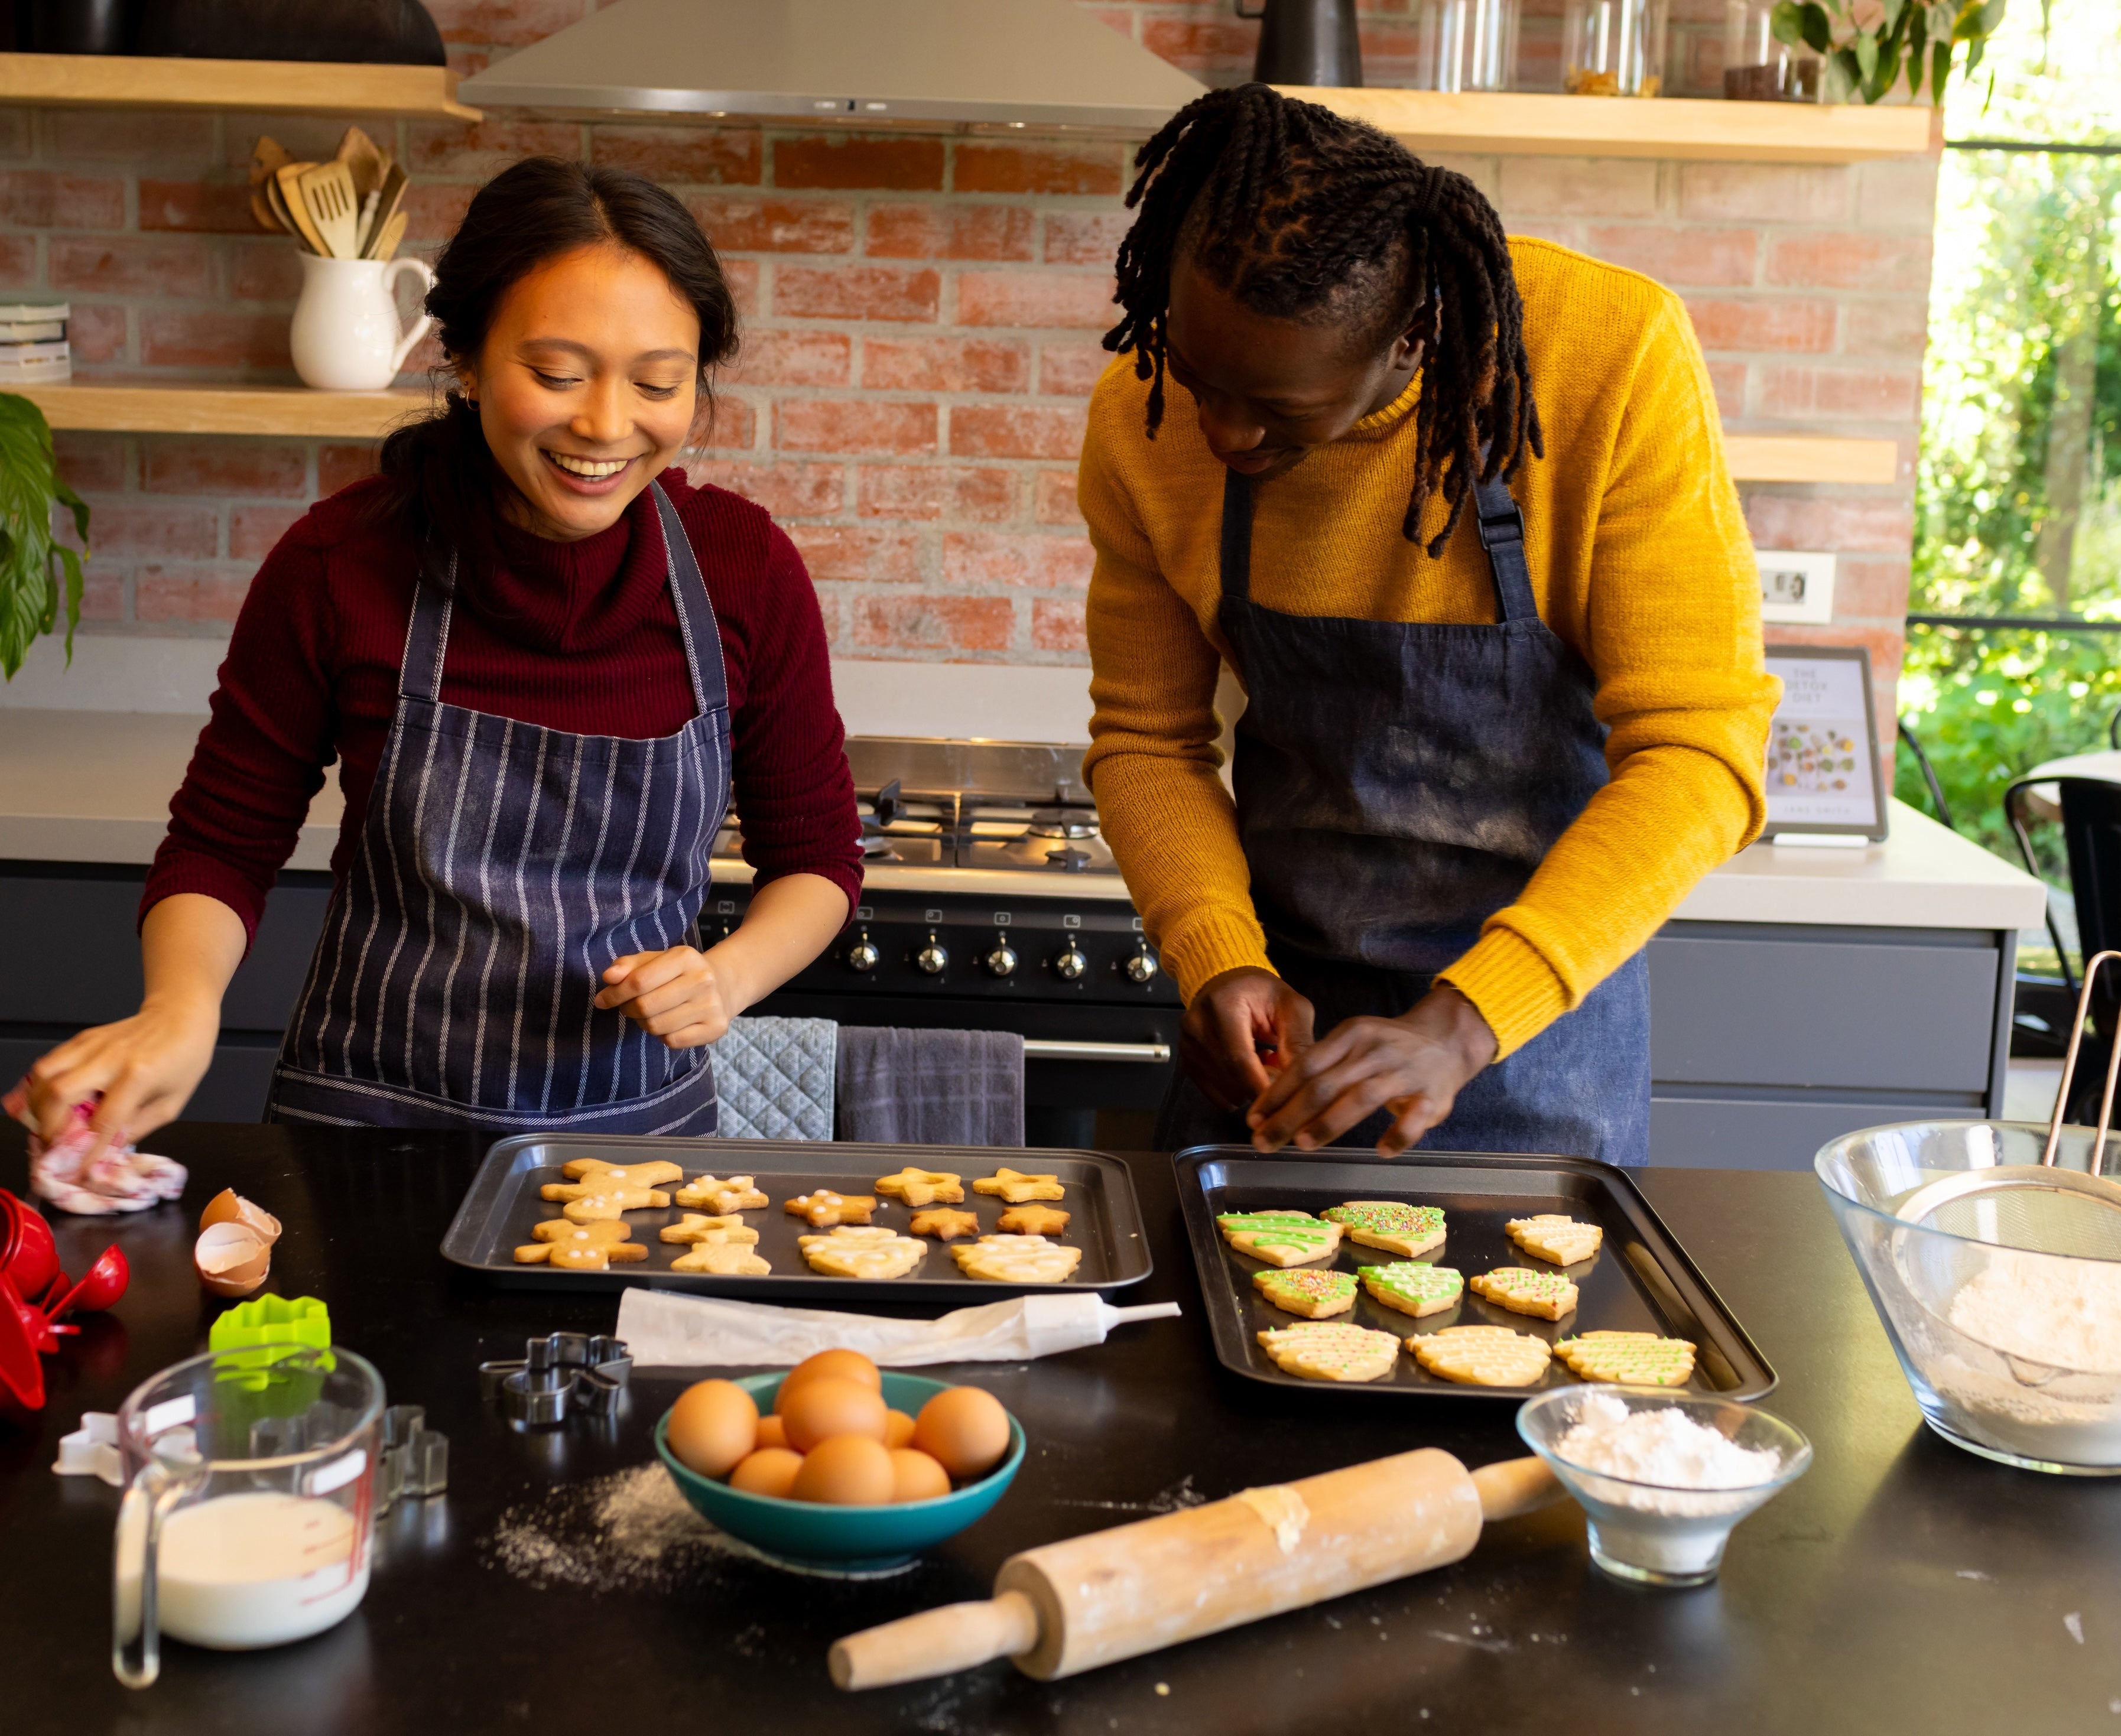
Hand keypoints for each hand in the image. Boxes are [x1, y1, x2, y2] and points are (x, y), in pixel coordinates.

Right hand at [27, 995, 220, 1154]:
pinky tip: (48, 1102)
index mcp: (139, 1076)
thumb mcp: (172, 1103)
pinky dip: (40, 1085)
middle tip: (56, 1145)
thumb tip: (106, 1151)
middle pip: (60, 1092)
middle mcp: (110, 1058)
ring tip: (48, 1124)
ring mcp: (92, 1045)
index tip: (78, 1169)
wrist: (181, 1016)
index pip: (104, 1120)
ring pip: (44, 1074)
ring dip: (38, 1105)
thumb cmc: (184, 1059)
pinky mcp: (82, 1038)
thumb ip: (137, 1128)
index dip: (88, 1150)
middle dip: (50, 1126)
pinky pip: (48, 1062)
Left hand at [595, 946, 730, 1047]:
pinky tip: (669, 1023)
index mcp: (686, 957)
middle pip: (646, 1006)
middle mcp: (703, 979)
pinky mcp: (716, 1028)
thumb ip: (627, 966)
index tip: (602, 999)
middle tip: (629, 1007)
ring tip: (650, 1014)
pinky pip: (673, 1041)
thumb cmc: (677, 973)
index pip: (639, 981)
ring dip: (645, 1023)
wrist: (722, 985)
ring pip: (657, 1026)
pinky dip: (663, 1036)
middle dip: (629, 1009)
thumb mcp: (653, 961)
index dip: (614, 993)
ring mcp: (712, 1005)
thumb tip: (608, 977)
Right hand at [1179, 966, 1315, 1109]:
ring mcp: (1187, 1044)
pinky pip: (1212, 1091)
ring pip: (1222, 1088)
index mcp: (1222, 1005)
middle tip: (1280, 1082)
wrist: (1228, 983)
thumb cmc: (1263, 993)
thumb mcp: (1291, 1007)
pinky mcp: (1186, 1059)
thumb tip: (1304, 1081)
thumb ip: (1298, 1041)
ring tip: (1263, 1067)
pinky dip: (1234, 1092)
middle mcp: (1197, 1024)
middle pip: (1230, 1077)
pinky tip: (1246, 1073)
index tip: (1286, 1098)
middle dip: (1259, 1090)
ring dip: (1248, 1090)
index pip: (1239, 1058)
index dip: (1262, 1085)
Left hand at [1247, 985, 1497, 1157]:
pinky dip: (1397, 1136)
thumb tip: (1274, 1102)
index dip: (1276, 1093)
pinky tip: (1380, 1151)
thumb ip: (1320, 1066)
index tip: (1253, 1119)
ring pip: (1361, 1098)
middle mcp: (1374, 1050)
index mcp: (1350, 1035)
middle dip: (1289, 1116)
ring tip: (1303, 1144)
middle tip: (1264, 1142)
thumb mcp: (1352, 1043)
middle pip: (1324, 1084)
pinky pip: (1413, 1119)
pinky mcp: (1433, 1095)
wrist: (1447, 1039)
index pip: (1305, 1065)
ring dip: (1329, 1123)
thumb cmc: (1386, 1048)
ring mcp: (1404, 1072)